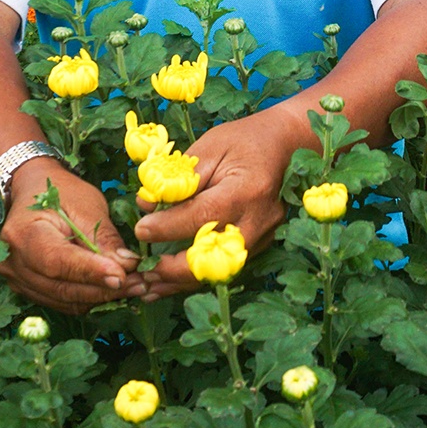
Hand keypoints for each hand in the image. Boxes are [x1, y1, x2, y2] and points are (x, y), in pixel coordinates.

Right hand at [0, 159, 143, 313]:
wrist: (33, 191)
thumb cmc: (61, 193)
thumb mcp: (87, 206)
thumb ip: (104, 238)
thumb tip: (126, 266)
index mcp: (23, 233)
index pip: (57, 260)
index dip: (90, 271)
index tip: (122, 275)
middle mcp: (13, 262)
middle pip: (61, 287)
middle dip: (103, 288)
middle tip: (139, 284)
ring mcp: (17, 279)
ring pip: (64, 299)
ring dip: (100, 297)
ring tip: (133, 287)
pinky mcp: (28, 288)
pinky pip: (62, 302)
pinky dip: (89, 298)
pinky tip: (112, 288)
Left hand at [132, 108, 312, 299]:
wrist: (286, 144)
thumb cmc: (244, 140)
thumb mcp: (209, 148)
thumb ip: (179, 178)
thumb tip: (146, 205)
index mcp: (246, 190)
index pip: (202, 216)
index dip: (168, 227)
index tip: (140, 230)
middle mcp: (258, 220)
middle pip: (214, 258)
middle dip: (173, 271)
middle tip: (141, 271)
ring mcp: (263, 236)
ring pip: (219, 272)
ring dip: (181, 282)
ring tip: (149, 286)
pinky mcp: (261, 245)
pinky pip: (226, 268)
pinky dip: (197, 276)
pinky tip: (171, 281)